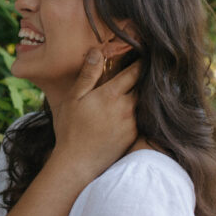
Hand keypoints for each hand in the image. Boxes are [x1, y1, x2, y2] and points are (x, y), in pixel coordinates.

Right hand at [51, 51, 138, 181]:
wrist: (77, 163)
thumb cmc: (71, 129)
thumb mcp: (74, 99)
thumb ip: (88, 75)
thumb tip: (97, 52)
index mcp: (111, 95)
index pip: (134, 72)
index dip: (140, 62)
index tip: (144, 54)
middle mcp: (127, 108)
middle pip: (141, 87)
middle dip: (142, 78)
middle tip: (141, 70)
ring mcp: (132, 124)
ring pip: (141, 103)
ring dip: (138, 96)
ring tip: (132, 92)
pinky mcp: (133, 137)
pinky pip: (139, 119)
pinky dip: (136, 113)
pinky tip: (126, 113)